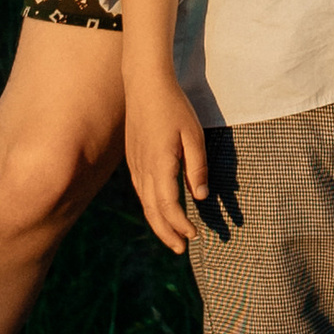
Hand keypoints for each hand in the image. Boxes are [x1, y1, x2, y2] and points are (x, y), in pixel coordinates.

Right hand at [124, 69, 208, 254]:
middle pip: (152, 211)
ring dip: (158, 223)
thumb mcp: (193, 135)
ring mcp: (134, 164)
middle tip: (181, 249)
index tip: (194, 235)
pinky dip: (150, 206)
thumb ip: (197, 167)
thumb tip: (201, 197)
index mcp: (159, 165)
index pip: (168, 205)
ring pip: (144, 202)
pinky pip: (140, 190)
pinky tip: (158, 210)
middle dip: (167, 232)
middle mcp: (142, 169)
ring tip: (172, 236)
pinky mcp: (133, 158)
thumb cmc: (173, 107)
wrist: (144, 84)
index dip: (180, 224)